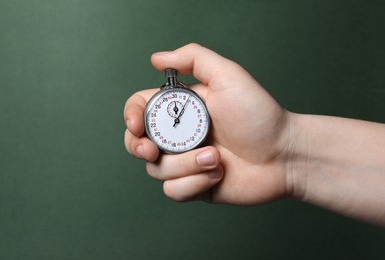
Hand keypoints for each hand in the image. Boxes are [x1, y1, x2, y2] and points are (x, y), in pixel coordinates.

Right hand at [124, 43, 293, 204]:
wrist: (284, 155)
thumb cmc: (259, 115)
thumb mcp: (228, 76)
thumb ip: (193, 59)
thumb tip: (156, 59)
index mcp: (182, 109)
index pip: (141, 109)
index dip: (130, 117)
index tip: (136, 125)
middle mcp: (179, 135)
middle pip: (137, 143)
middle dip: (139, 147)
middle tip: (153, 150)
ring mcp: (185, 162)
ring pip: (157, 170)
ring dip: (185, 165)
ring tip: (216, 158)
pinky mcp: (194, 186)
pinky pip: (173, 191)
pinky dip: (194, 183)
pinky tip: (217, 174)